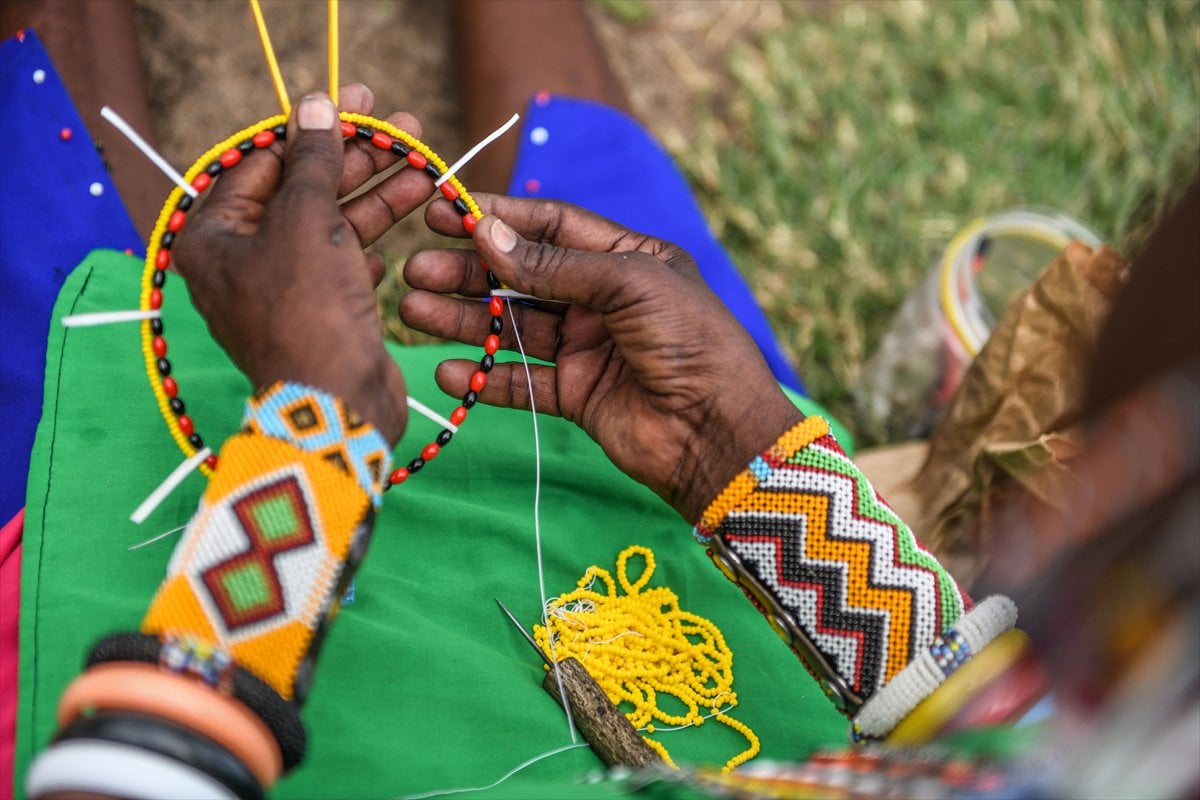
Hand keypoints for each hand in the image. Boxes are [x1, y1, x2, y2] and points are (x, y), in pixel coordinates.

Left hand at [174, 87, 426, 444]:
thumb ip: (311, 160)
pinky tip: (406, 224)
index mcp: (213, 237)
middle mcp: (242, 261)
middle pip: (302, 190)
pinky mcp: (322, 312)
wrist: (336, 404)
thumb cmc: (307, 309)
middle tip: (404, 127)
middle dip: (355, 158)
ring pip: (331, 225)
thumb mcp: (307, 219)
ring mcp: (284, 289)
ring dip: (379, 194)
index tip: (357, 101)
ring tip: (426, 165)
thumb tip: (314, 104)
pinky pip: (345, 262)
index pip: (262, 162)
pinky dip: (374, 242)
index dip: (312, 128)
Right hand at [401, 196, 802, 520]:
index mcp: (627, 258)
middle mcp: (603, 299)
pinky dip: (483, 377)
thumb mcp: (628, 285)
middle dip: (468, 272)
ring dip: (464, 320)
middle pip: (522, 277)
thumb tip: (486, 233)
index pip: (551, 228)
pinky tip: (447, 370)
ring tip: (413, 311)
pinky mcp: (576, 394)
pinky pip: (521, 380)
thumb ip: (554, 264)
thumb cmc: (691, 341)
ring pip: (514, 327)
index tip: (444, 212)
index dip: (498, 219)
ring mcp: (588, 347)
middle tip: (416, 270)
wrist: (718, 432)